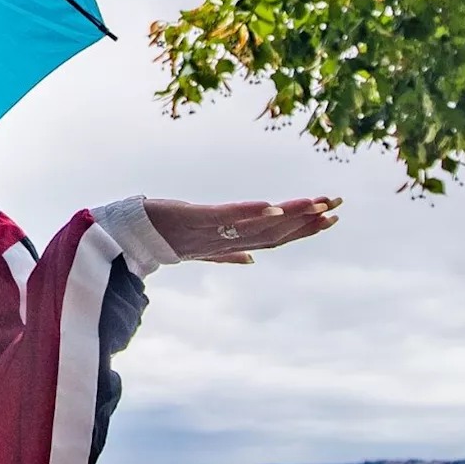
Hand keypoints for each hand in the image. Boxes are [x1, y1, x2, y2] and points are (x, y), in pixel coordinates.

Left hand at [143, 196, 340, 263]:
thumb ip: (229, 253)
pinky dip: (248, 212)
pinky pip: (224, 217)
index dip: (303, 230)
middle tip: (336, 207)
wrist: (128, 236)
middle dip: (306, 220)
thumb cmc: (164, 238)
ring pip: (256, 226)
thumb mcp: (199, 247)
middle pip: (273, 233)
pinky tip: (271, 205)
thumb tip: (254, 259)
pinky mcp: (192, 219)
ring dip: (288, 214)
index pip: (274, 238)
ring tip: (315, 204)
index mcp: (230, 246)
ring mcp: (209, 232)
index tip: (331, 217)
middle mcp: (224, 242)